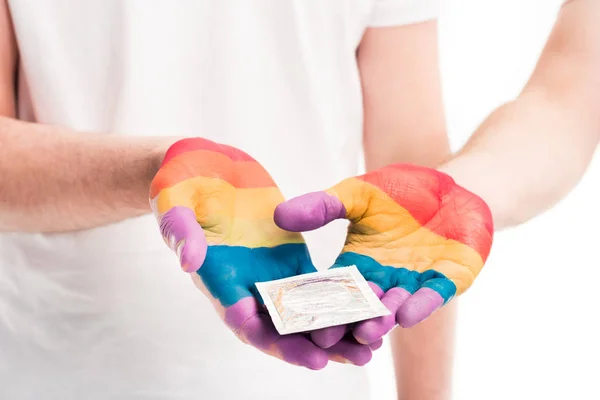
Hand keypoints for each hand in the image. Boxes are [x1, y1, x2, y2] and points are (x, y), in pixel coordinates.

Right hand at [149, 138, 377, 368]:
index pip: (244, 320)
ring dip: (334, 330)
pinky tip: (369, 307)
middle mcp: (246, 283)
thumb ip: (182, 230)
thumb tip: (191, 262)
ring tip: (370, 348)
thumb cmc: (182, 182)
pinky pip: (318, 280)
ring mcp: (270, 270)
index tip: (308, 358)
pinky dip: (340, 297)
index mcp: (218, 277)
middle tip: (352, 360)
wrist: (206, 163)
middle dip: (313, 346)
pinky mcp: (290, 254)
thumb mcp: (175, 201)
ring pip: (304, 310)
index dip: (274, 341)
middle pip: (280, 326)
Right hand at [274, 163, 492, 345]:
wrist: (451, 185)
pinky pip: (431, 296)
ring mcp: (414, 283)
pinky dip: (419, 306)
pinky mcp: (446, 281)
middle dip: (344, 322)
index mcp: (356, 263)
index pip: (331, 287)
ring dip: (380, 321)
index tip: (295, 314)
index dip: (315, 300)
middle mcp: (382, 279)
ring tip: (366, 330)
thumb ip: (322, 206)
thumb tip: (279, 215)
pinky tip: (405, 315)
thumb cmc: (400, 189)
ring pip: (393, 308)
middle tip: (326, 338)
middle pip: (359, 307)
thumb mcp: (356, 194)